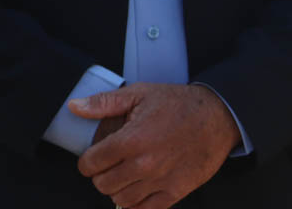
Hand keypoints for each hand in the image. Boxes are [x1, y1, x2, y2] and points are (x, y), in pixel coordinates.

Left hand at [70, 83, 239, 207]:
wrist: (217, 117)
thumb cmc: (177, 104)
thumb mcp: (137, 94)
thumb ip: (103, 103)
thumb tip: (75, 107)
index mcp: (131, 140)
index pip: (92, 163)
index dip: (86, 162)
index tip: (90, 158)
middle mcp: (145, 164)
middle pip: (104, 184)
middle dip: (99, 175)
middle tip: (105, 166)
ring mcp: (162, 180)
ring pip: (122, 198)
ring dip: (117, 189)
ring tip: (120, 176)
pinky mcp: (178, 191)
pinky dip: (137, 204)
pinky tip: (136, 190)